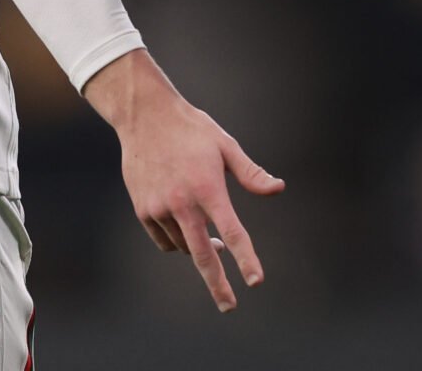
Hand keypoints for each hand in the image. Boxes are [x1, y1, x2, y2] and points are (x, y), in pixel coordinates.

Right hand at [84, 51, 283, 311]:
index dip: (245, 258)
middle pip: (203, 255)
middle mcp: (182, 202)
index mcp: (208, 187)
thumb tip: (278, 189)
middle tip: (229, 306)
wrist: (144, 116)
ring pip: (185, 246)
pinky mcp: (143, 209)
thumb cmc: (191, 129)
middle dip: (218, 285)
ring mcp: (160, 208)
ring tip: (211, 236)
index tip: (255, 281)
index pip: (233, 231)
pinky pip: (165, 239)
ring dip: (200, 249)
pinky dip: (177, 241)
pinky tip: (185, 226)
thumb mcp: (225, 145)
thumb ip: (251, 172)